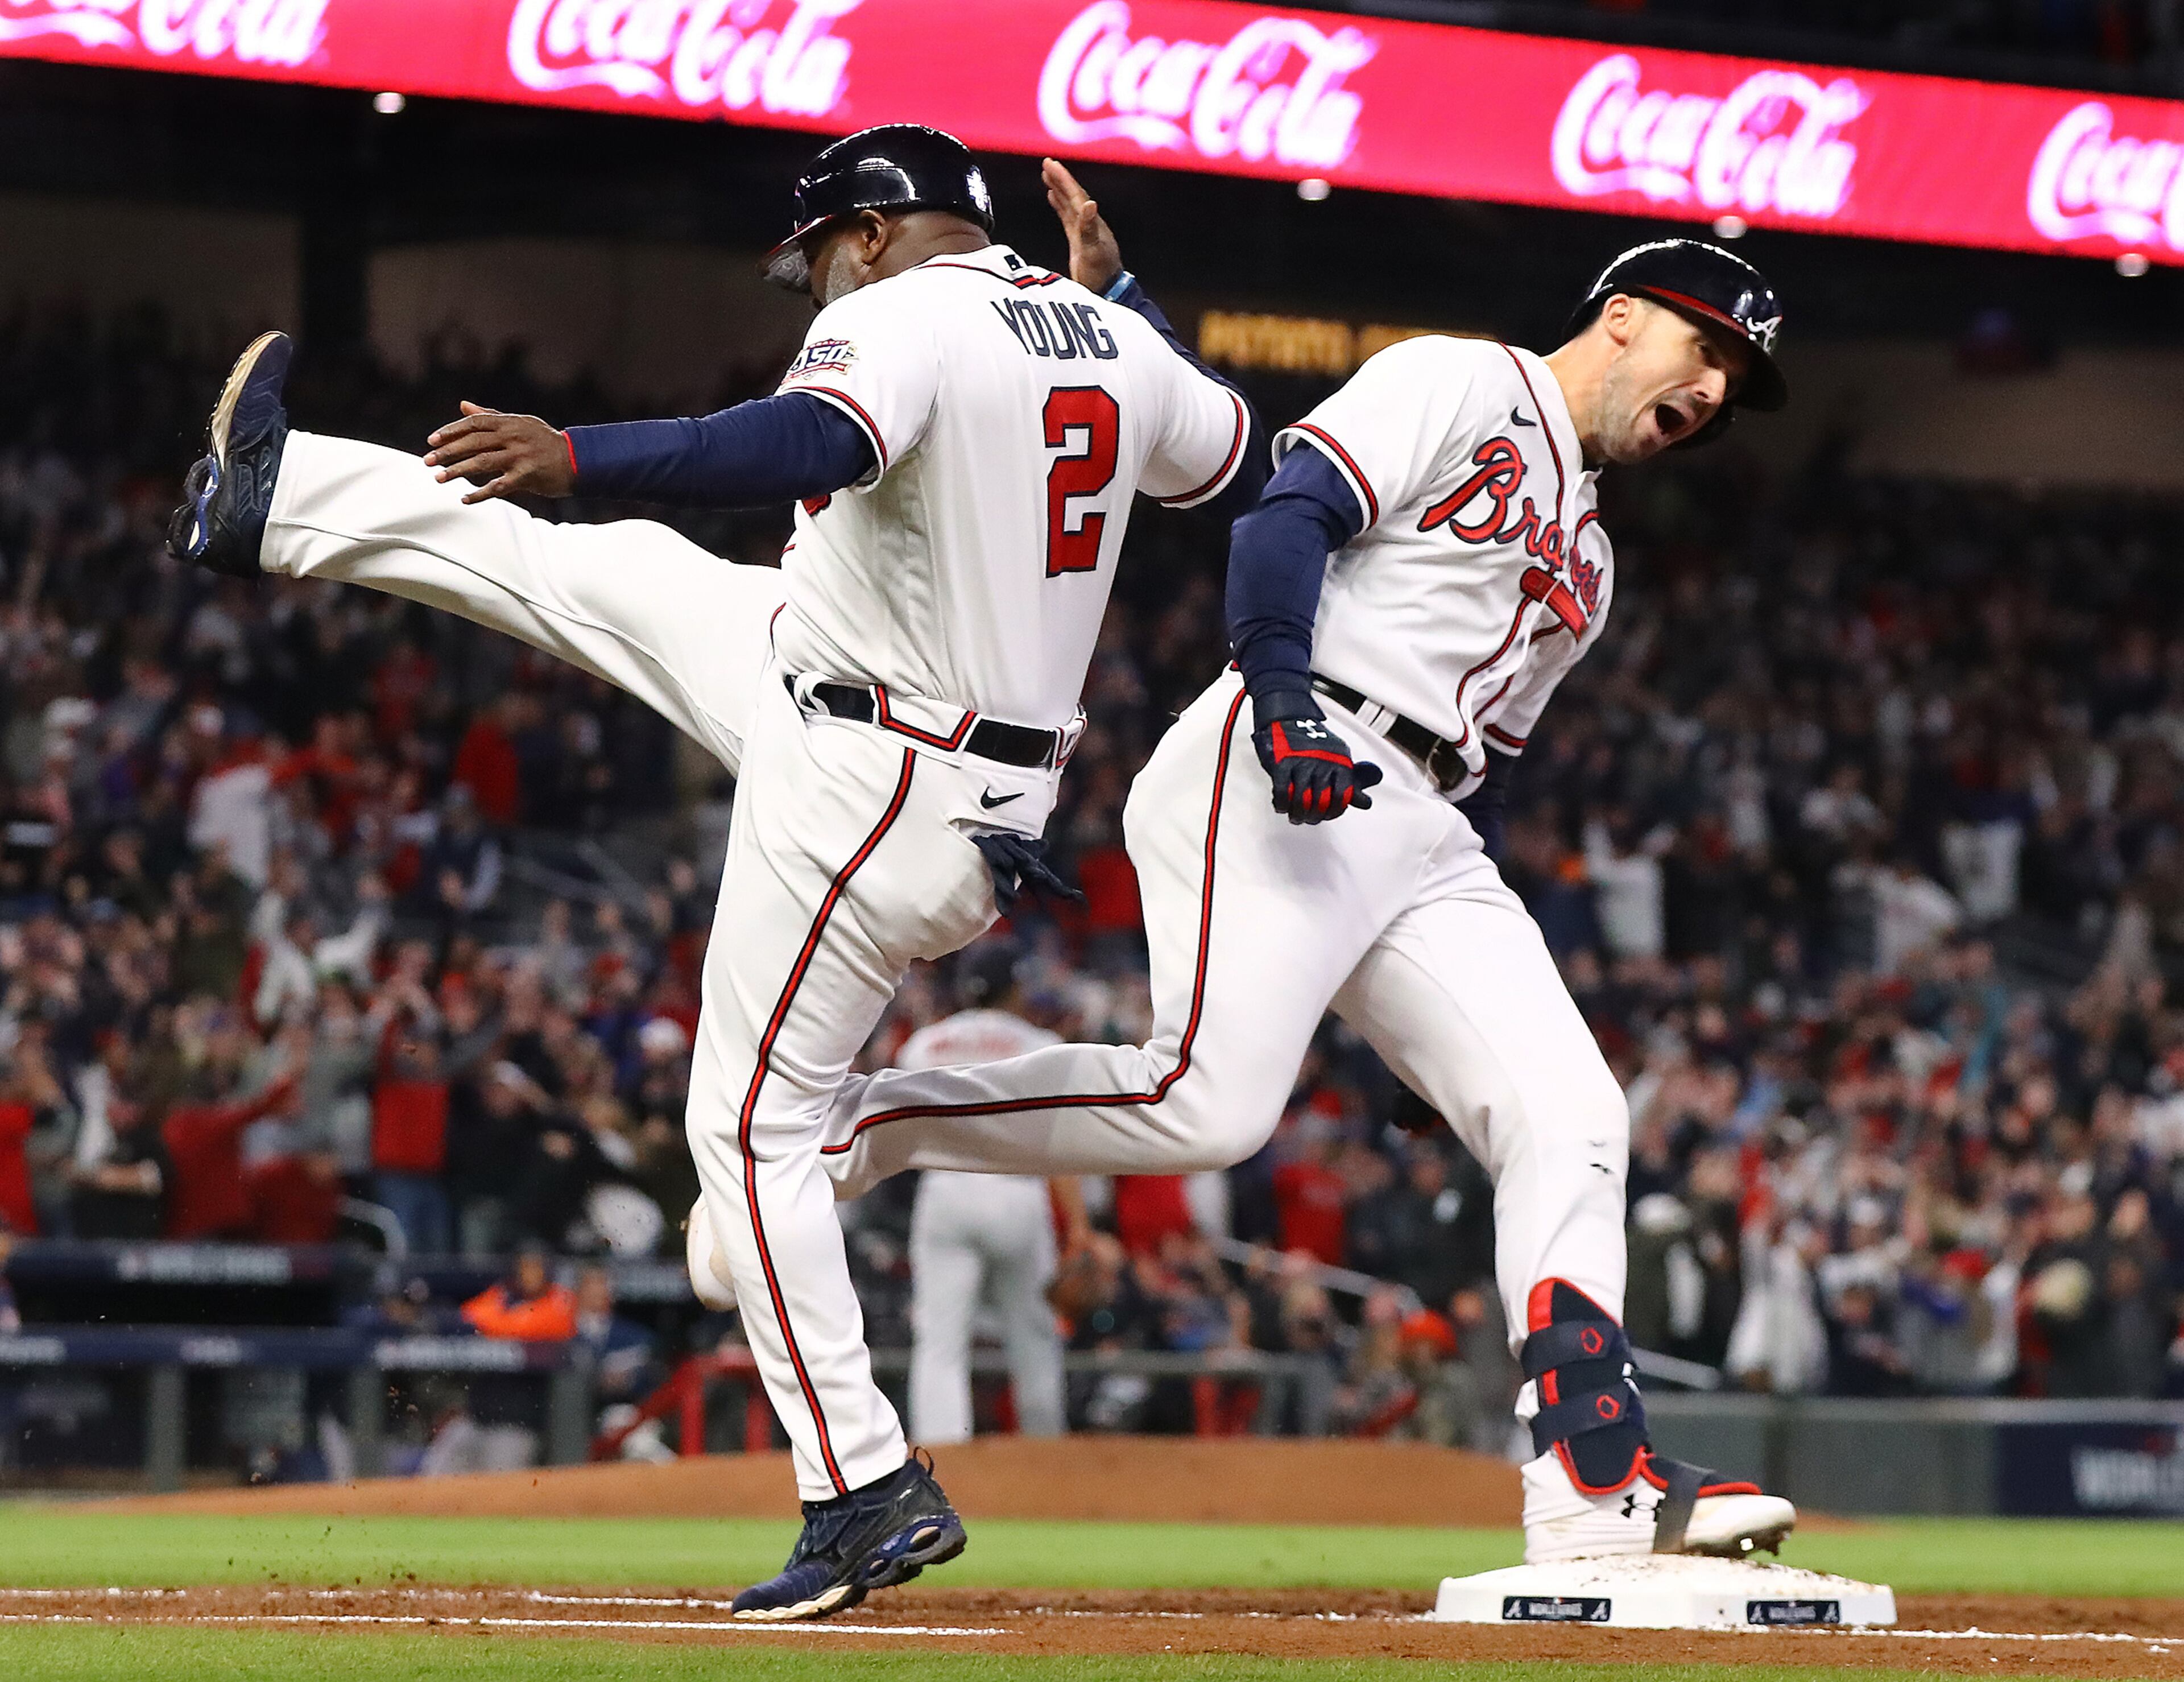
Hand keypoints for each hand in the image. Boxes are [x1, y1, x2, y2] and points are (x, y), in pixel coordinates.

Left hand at [425, 403, 574, 503]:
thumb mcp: (520, 423)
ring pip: (482, 463)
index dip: (451, 431)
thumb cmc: (545, 442)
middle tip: (427, 461)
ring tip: (439, 479)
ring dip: (457, 471)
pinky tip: (465, 499)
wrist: (577, 460)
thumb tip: (463, 405)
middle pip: (473, 442)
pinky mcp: (527, 476)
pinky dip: (480, 494)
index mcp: (509, 423)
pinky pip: (498, 486)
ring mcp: (520, 456)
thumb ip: (491, 415)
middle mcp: (513, 437)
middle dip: (448, 452)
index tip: (432, 440)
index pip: (474, 423)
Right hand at [1042, 157, 1122, 294]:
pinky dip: (1059, 205)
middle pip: (1073, 195)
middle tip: (1046, 163)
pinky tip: (1053, 197)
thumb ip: (1089, 229)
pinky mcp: (1078, 240)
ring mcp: (1084, 231)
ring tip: (1047, 175)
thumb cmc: (1099, 274)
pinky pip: (1067, 216)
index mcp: (1092, 223)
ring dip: (1059, 188)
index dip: (1064, 179)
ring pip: (1069, 204)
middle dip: (1060, 179)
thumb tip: (1089, 203)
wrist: (1106, 292)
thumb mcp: (1092, 252)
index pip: (1076, 195)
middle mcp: (1089, 223)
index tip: (1050, 164)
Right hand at [1251, 696, 1381, 824]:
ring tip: (1296, 816)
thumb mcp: (1338, 760)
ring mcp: (1302, 762)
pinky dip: (1282, 804)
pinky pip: (1282, 791)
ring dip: (1297, 813)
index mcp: (1340, 762)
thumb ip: (1351, 783)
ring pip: (1301, 799)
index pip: (1343, 795)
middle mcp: (1323, 762)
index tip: (1328, 815)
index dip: (1335, 810)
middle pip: (1321, 800)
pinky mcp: (1282, 762)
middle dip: (1314, 815)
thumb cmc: (1313, 744)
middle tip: (1309, 818)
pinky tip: (1282, 807)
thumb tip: (1365, 803)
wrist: (1288, 718)